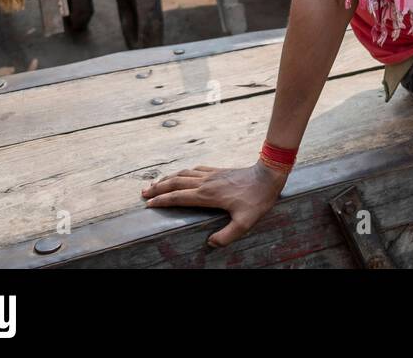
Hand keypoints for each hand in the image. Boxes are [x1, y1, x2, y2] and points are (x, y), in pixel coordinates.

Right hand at [141, 162, 287, 247]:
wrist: (268, 175)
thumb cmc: (257, 199)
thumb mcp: (245, 222)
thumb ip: (227, 235)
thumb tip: (210, 244)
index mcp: (207, 195)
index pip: (178, 197)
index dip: (162, 201)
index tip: (149, 204)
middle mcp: (206, 183)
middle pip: (176, 183)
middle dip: (158, 188)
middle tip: (143, 193)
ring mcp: (212, 174)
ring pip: (184, 174)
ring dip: (168, 178)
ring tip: (155, 183)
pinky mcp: (218, 170)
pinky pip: (196, 169)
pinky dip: (183, 172)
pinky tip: (181, 174)